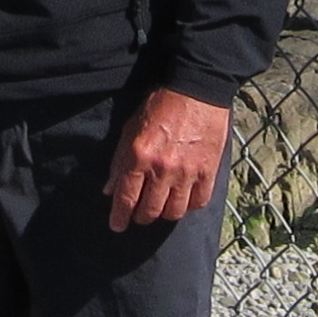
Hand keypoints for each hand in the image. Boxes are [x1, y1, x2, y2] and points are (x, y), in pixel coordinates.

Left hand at [106, 89, 230, 233]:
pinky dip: (189, 205)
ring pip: (174, 212)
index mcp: (139, 156)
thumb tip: (110, 189)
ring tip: (162, 205)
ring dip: (165, 213)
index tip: (117, 226)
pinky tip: (184, 198)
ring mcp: (187, 172)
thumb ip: (119, 160)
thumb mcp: (130, 127)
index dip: (119, 217)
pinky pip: (198, 202)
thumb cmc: (160, 106)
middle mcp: (162, 168)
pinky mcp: (208, 171)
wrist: (197, 90)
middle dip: (142, 217)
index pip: (125, 198)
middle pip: (150, 210)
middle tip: (140, 213)